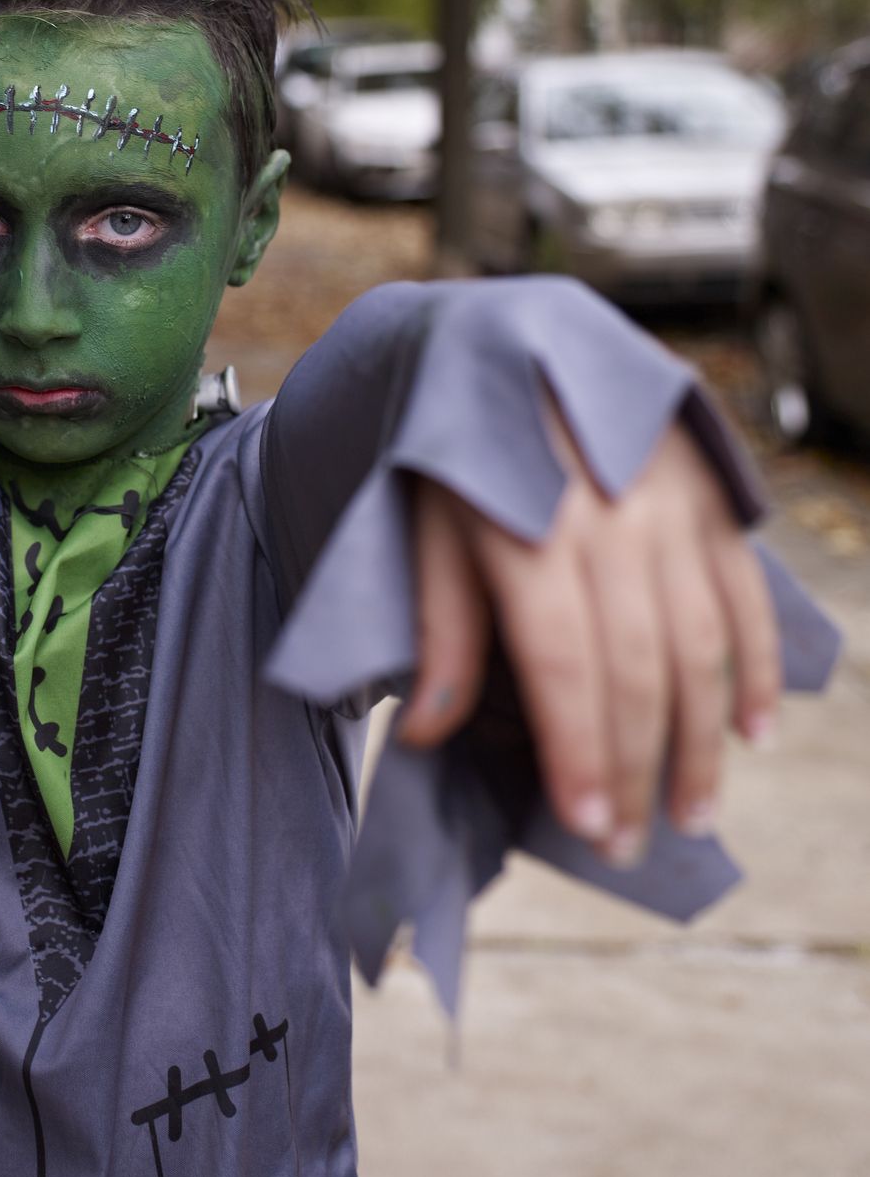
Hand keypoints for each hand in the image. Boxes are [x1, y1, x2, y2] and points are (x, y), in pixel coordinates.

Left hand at [395, 407, 780, 865]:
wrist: (508, 333)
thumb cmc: (454, 445)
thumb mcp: (423, 525)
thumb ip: (441, 629)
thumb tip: (431, 737)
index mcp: (528, 532)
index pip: (568, 669)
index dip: (583, 755)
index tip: (589, 828)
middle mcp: (607, 520)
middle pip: (639, 668)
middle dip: (637, 766)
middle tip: (631, 843)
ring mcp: (668, 502)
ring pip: (701, 641)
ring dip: (704, 736)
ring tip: (694, 810)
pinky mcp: (708, 489)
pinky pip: (743, 590)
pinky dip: (754, 662)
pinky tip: (754, 728)